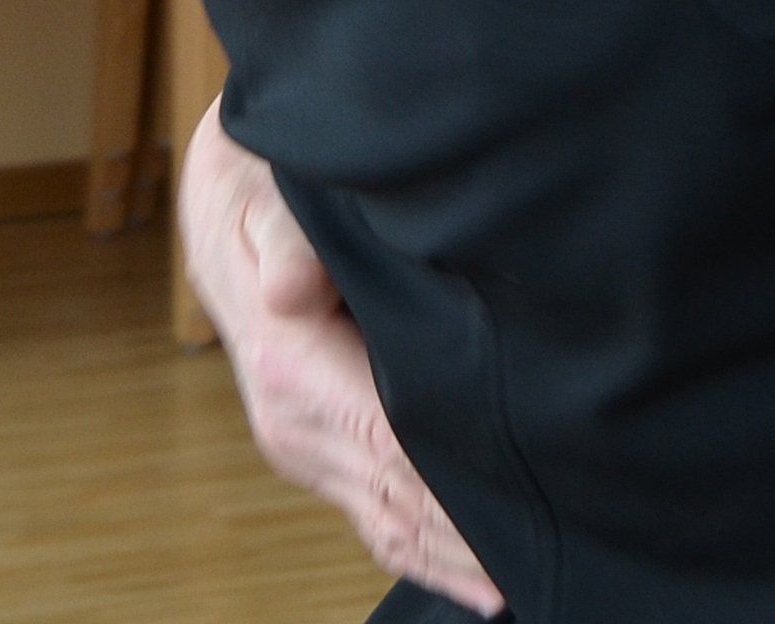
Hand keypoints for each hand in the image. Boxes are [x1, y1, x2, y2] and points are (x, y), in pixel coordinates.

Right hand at [177, 103, 497, 614]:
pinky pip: (375, 517)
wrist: (224, 206)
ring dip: (454, 560)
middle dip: (470, 538)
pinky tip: (478, 585)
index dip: (454, 486)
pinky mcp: (321, 451)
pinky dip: (423, 556)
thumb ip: (292, 238)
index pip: (392, 442)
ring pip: (389, 521)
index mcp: (290, 369)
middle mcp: (295, 426)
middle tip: (550, 561)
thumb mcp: (272, 193)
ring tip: (526, 587)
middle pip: (399, 499)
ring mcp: (306, 447)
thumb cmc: (264, 189)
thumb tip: (291, 289)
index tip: (513, 519)